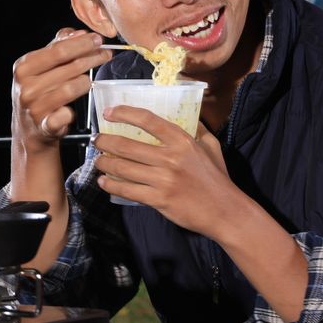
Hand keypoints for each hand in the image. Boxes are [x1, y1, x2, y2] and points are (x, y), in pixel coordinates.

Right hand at [11, 28, 111, 152]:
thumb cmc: (39, 92)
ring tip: (88, 80)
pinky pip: (65, 115)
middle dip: (92, 58)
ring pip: (71, 88)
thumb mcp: (41, 66)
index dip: (82, 43)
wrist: (29, 129)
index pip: (58, 50)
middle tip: (105, 54)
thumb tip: (78, 33)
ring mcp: (34, 107)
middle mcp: (26, 86)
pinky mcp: (44, 126)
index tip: (98, 39)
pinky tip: (71, 109)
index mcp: (24, 67)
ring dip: (85, 82)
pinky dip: (71, 112)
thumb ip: (57, 46)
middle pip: (69, 67)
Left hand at [93, 106, 241, 235]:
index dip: (124, 113)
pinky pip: (127, 190)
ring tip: (98, 161)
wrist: (224, 210)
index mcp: (182, 141)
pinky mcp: (158, 199)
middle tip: (97, 140)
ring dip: (104, 163)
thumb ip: (196, 128)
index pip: (147, 120)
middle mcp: (170, 158)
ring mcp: (163, 180)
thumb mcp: (210, 146)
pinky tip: (104, 182)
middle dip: (105, 141)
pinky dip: (111, 185)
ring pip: (123, 168)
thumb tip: (185, 113)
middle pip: (127, 145)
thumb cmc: (217, 177)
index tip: (109, 112)